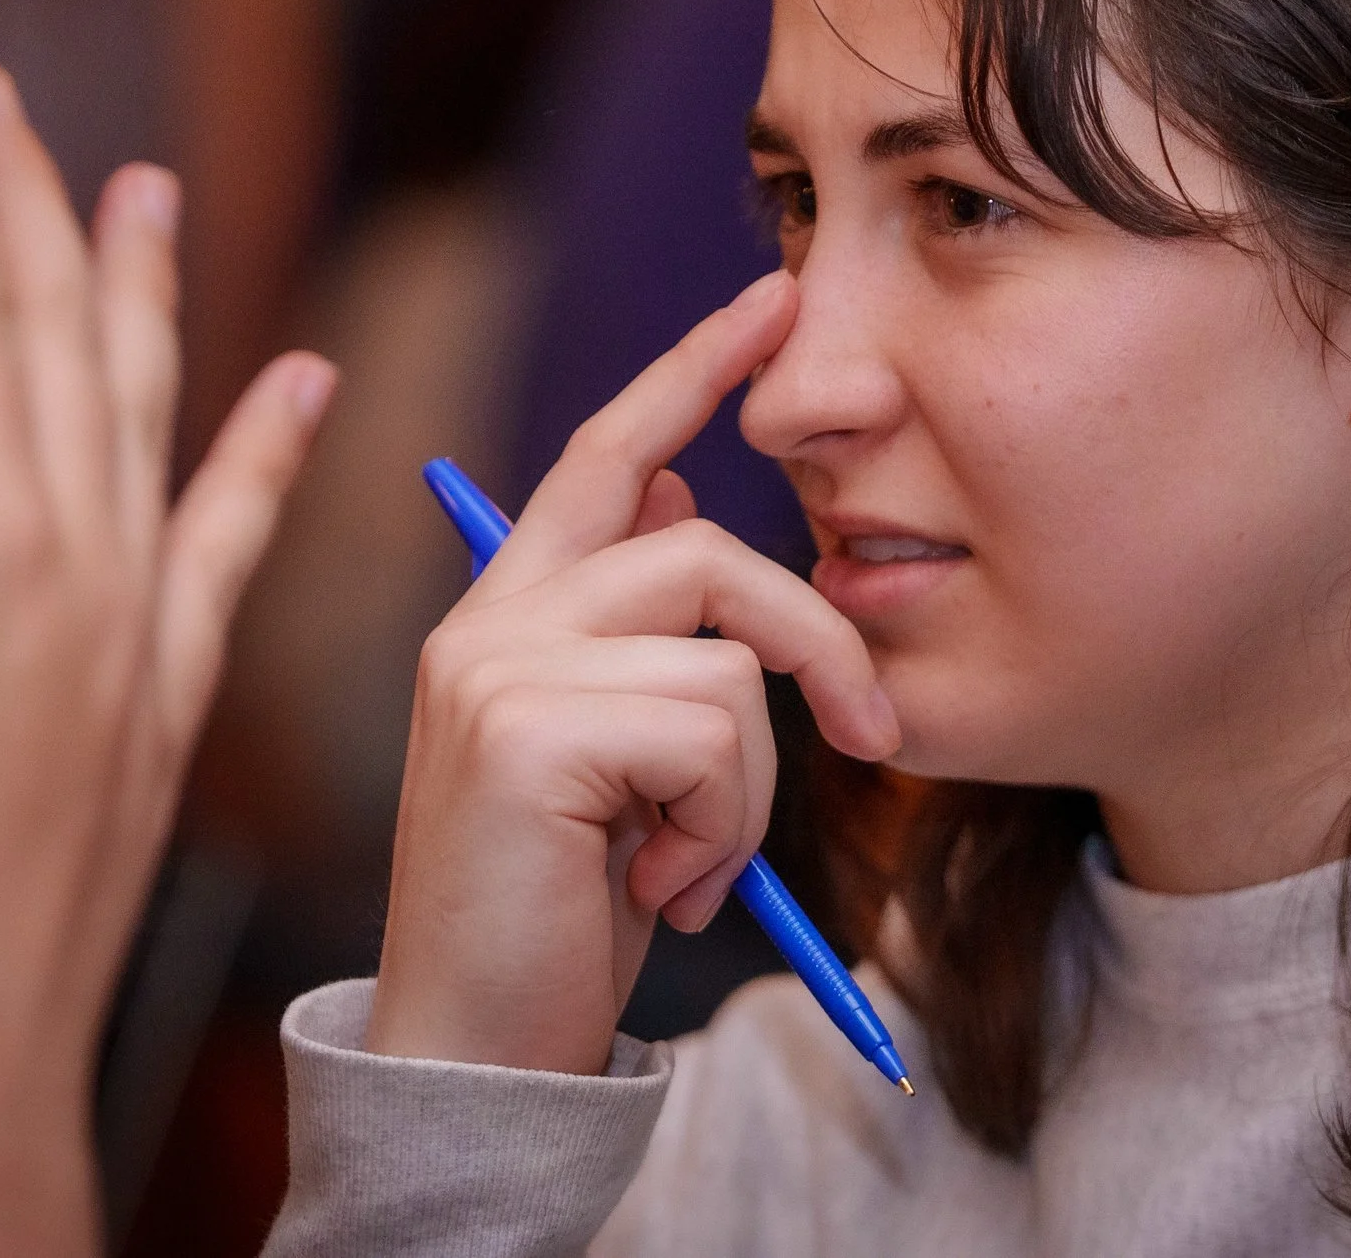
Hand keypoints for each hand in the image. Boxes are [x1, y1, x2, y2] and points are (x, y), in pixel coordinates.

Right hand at [0, 69, 333, 1257]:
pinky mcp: (154, 705)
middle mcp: (82, 560)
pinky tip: (306, 392)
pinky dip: (265, 453)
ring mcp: (130, 633)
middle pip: (80, 346)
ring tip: (158, 200)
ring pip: (158, 419)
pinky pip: (229, 542)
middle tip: (49, 121)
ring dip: (153, 305)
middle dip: (60, 222)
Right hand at [366, 270, 897, 1075]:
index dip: (691, 372)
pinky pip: (709, 729)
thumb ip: (645, 638)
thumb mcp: (619, 762)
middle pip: (701, 546)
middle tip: (874, 734)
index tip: (769, 298)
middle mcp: (487, 621)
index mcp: (507, 615)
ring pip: (722, 653)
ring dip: (749, 783)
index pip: (605, 455)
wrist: (475, 1052)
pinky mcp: (523, 729)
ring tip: (691, 866)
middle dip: (815, 635)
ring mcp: (494, 667)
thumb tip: (698, 504)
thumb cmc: (561, 913)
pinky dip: (723, 827)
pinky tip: (662, 889)